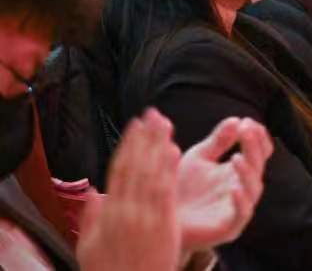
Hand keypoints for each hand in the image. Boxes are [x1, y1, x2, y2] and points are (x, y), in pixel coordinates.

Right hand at [77, 109, 181, 270]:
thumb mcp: (89, 247)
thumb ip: (91, 218)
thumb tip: (92, 193)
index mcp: (108, 212)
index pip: (119, 170)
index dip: (128, 144)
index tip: (135, 125)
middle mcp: (126, 209)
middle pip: (136, 165)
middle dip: (144, 137)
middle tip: (153, 113)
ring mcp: (146, 215)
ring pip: (152, 172)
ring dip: (158, 145)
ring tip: (165, 124)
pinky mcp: (165, 223)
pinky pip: (167, 190)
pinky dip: (169, 168)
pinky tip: (174, 150)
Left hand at [177, 117, 272, 253]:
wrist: (161, 218)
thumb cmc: (181, 188)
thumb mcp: (199, 158)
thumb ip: (218, 141)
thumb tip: (237, 119)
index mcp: (238, 170)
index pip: (259, 151)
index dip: (257, 136)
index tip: (247, 121)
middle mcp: (243, 188)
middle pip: (258, 165)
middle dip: (254, 147)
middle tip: (247, 130)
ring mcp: (238, 208)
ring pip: (254, 189)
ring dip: (248, 172)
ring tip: (237, 157)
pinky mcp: (229, 227)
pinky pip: (241, 214)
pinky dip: (241, 201)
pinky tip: (234, 188)